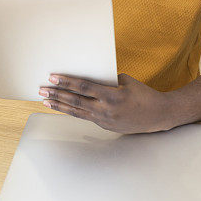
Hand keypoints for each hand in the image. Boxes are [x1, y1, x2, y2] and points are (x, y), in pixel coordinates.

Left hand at [39, 73, 171, 133]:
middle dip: (57, 94)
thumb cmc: (144, 94)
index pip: (83, 87)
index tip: (52, 77)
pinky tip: (63, 106)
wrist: (159, 115)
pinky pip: (86, 116)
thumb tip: (89, 74)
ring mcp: (104, 120)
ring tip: (46, 100)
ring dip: (60, 105)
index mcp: (111, 96)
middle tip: (41, 90)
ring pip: (77, 112)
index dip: (66, 82)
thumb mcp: (126, 81)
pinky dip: (73, 111)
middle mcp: (105, 110)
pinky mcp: (105, 126)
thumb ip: (107, 79)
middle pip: (75, 101)